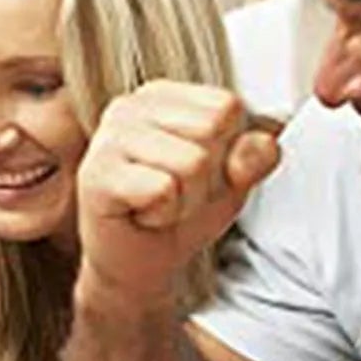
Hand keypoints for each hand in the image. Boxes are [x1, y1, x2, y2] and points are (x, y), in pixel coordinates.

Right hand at [75, 82, 280, 305]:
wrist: (137, 264)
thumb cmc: (177, 215)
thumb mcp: (231, 183)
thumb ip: (253, 157)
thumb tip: (265, 140)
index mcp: (160, 97)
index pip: (227, 105)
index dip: (228, 150)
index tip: (199, 173)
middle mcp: (128, 107)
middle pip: (211, 130)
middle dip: (208, 177)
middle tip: (178, 193)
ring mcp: (107, 138)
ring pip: (192, 163)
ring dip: (187, 201)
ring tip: (161, 205)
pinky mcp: (95, 174)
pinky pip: (162, 190)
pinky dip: (163, 214)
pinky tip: (142, 214)